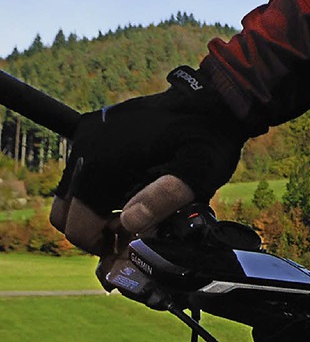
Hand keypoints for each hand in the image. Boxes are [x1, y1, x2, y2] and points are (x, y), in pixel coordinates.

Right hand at [50, 67, 246, 254]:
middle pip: (65, 210)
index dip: (99, 244)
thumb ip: (167, 196)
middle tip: (127, 233)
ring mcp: (89, 133)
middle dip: (91, 229)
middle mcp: (87, 146)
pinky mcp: (97, 127)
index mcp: (104, 161)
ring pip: (72, 191)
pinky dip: (97, 189)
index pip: (76, 224)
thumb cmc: (209, 137)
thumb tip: (130, 220)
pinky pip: (83, 170)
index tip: (126, 244)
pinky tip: (131, 188)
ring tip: (132, 212)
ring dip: (94, 209)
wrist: (212, 97)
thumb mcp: (201, 171)